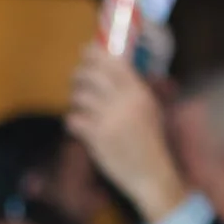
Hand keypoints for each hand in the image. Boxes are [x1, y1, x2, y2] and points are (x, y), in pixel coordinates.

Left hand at [67, 45, 187, 223]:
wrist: (151, 172)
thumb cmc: (150, 141)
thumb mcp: (150, 109)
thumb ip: (134, 90)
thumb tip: (114, 68)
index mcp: (139, 92)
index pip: (113, 62)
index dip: (94, 53)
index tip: (85, 51)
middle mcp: (124, 102)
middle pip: (91, 75)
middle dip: (78, 74)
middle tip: (76, 79)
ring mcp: (109, 119)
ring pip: (79, 97)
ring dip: (75, 100)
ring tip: (79, 106)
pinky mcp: (97, 137)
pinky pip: (73, 120)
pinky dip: (72, 121)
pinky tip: (77, 126)